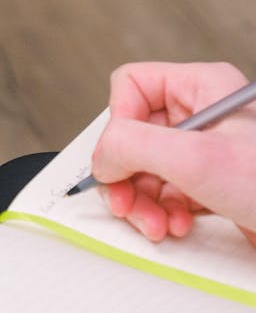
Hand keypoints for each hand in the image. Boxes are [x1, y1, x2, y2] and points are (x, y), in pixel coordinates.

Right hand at [91, 61, 255, 243]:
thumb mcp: (196, 158)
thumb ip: (132, 146)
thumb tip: (100, 159)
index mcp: (202, 86)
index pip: (131, 86)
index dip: (118, 124)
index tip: (122, 160)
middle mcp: (202, 114)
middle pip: (131, 134)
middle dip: (126, 176)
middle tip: (129, 206)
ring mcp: (206, 150)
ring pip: (143, 168)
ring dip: (141, 202)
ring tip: (158, 224)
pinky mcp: (212, 184)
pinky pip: (165, 192)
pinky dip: (162, 213)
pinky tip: (177, 226)